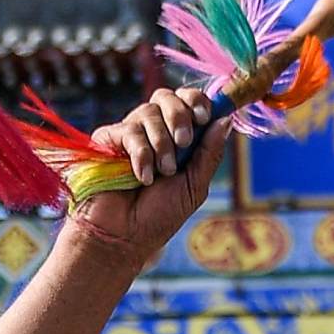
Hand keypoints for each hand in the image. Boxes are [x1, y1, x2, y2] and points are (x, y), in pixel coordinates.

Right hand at [61, 87, 223, 266]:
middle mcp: (153, 132)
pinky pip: (128, 131)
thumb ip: (209, 153)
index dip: (197, 101)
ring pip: (148, 111)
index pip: (187, 102)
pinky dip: (141, 154)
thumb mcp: (194, 186)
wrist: (122, 237)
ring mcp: (129, 134)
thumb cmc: (158, 217)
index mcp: (176, 139)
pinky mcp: (107, 140)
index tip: (204, 116)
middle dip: (179, 115)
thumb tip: (226, 119)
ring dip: (162, 142)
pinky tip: (142, 177)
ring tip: (163, 172)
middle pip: (167, 97)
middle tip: (184, 141)